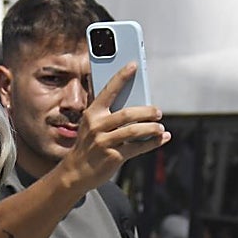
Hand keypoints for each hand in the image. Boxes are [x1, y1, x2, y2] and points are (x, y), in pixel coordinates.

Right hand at [60, 63, 169, 192]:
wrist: (76, 172)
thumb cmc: (88, 146)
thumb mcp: (91, 126)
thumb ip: (108, 115)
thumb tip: (137, 106)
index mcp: (92, 114)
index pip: (108, 91)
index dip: (121, 77)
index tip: (133, 65)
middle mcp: (96, 126)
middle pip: (127, 114)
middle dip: (147, 112)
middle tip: (157, 112)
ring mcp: (104, 142)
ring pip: (134, 131)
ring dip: (152, 128)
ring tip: (159, 127)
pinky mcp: (112, 157)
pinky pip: (138, 147)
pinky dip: (153, 142)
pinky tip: (161, 139)